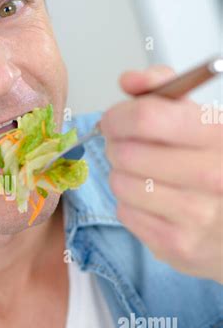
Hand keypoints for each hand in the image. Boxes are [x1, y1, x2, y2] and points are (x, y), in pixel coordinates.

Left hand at [100, 65, 222, 282]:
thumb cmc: (217, 166)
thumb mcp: (205, 119)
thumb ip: (166, 90)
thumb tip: (130, 81)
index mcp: (221, 136)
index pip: (148, 118)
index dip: (120, 115)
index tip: (115, 119)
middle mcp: (214, 176)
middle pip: (127, 153)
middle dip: (117, 145)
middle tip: (127, 146)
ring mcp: (196, 216)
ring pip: (121, 183)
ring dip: (122, 174)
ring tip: (143, 173)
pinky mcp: (176, 245)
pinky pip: (125, 212)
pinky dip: (129, 203)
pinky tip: (152, 199)